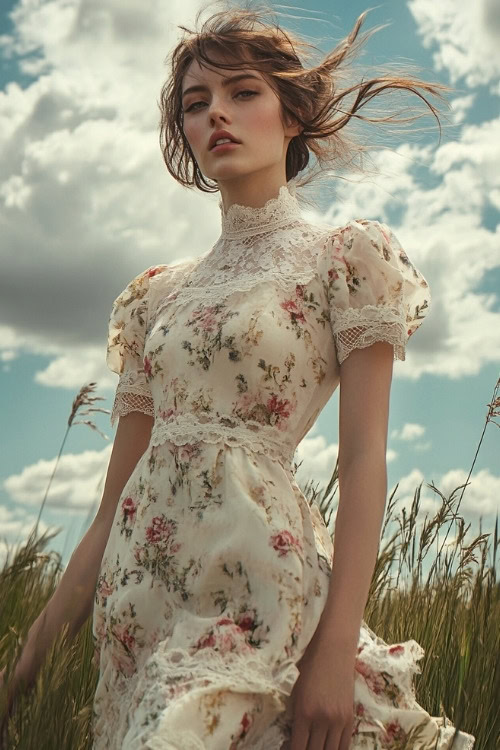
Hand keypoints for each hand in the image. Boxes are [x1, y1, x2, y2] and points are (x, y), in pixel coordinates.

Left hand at [288, 630, 355, 749]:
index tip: (287, 749)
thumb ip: (294, 716)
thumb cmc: (308, 666)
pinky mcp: (350, 717)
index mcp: (304, 712)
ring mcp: (338, 720)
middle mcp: (322, 720)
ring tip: (313, 746)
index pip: (297, 749)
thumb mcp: (295, 691)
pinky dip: (335, 749)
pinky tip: (326, 746)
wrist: (333, 650)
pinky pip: (344, 745)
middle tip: (299, 746)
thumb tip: (292, 738)